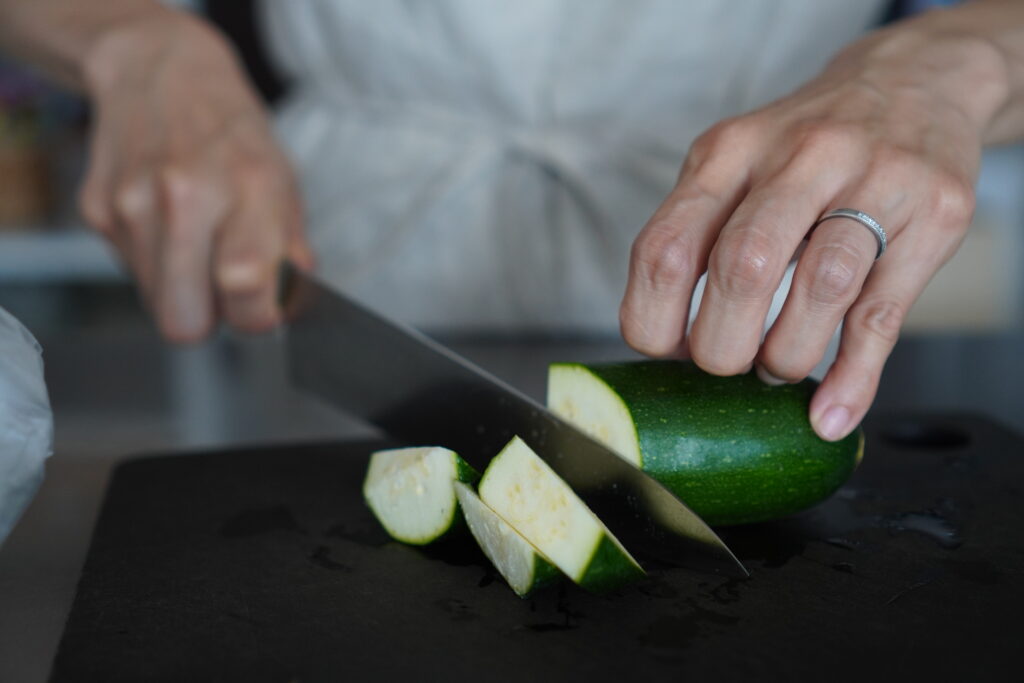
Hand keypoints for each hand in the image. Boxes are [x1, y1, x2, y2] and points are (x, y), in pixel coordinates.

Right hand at [78, 11, 312, 341]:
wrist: (163, 73)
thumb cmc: (234, 136)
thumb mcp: (284, 183)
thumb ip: (292, 251)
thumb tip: (286, 305)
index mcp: (248, 186)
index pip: (245, 290)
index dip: (256, 316)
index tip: (262, 308)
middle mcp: (186, 193)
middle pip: (185, 321)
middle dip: (212, 316)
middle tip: (226, 286)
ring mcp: (133, 202)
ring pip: (157, 305)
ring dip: (183, 289)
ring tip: (198, 244)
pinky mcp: (97, 209)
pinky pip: (133, 274)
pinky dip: (155, 263)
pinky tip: (167, 225)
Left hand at [620, 15, 1011, 440]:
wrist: (913, 82)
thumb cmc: (804, 148)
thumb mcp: (735, 164)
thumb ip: (698, 234)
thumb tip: (666, 342)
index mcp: (728, 152)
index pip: (667, 247)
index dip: (654, 318)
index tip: (665, 352)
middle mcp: (799, 156)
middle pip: (745, 268)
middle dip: (721, 346)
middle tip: (724, 367)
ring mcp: (873, 179)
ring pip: (821, 287)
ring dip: (787, 355)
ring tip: (777, 370)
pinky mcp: (933, 214)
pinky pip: (883, 313)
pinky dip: (852, 377)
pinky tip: (829, 411)